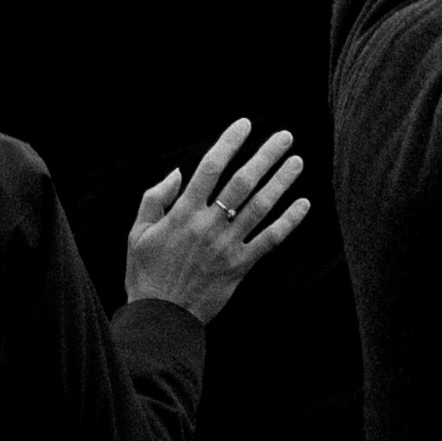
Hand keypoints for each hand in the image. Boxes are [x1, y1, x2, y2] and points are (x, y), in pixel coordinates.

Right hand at [125, 118, 315, 322]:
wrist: (161, 316)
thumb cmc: (146, 272)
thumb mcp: (137, 232)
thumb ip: (155, 198)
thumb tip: (178, 172)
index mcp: (183, 212)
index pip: (211, 167)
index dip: (230, 142)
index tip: (246, 124)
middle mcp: (209, 225)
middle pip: (243, 182)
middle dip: (266, 156)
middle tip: (285, 136)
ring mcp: (228, 246)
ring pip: (261, 207)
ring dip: (281, 182)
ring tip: (297, 161)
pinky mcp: (241, 266)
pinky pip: (270, 240)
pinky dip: (289, 221)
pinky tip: (304, 204)